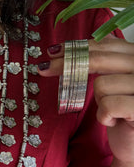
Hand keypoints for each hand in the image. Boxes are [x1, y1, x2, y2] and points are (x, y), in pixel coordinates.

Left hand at [38, 37, 133, 162]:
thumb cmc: (122, 113)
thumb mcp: (113, 83)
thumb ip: (102, 63)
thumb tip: (64, 51)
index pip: (105, 45)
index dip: (77, 47)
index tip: (53, 52)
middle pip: (98, 59)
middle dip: (66, 65)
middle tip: (44, 69)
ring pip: (101, 85)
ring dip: (99, 101)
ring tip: (111, 110)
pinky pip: (108, 105)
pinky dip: (104, 116)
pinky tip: (114, 121)